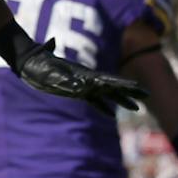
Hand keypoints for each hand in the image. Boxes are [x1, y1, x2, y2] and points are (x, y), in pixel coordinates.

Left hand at [12, 39, 145, 114]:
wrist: (29, 62)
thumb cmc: (40, 66)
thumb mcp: (53, 74)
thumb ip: (66, 80)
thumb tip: (82, 87)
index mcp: (84, 74)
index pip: (110, 80)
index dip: (125, 85)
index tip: (140, 89)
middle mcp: (87, 79)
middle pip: (113, 86)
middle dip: (130, 92)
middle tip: (147, 97)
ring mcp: (82, 84)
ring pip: (106, 94)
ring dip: (121, 101)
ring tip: (136, 108)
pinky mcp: (74, 90)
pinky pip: (93, 101)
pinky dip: (103, 107)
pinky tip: (111, 115)